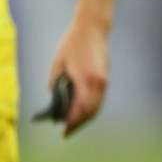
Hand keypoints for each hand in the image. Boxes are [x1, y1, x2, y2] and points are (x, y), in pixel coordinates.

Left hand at [46, 17, 109, 136]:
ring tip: (73, 126)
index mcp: (85, 80)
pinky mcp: (105, 79)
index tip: (64, 132)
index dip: (72, 122)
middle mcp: (98, 83)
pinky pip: (99, 100)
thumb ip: (56, 84)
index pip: (79, 108)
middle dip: (78, 124)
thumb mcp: (58, 65)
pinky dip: (91, 109)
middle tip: (67, 133)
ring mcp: (104, 81)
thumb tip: (56, 100)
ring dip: (85, 118)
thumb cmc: (72, 44)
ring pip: (96, 107)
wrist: (93, 28)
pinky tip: (81, 113)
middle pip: (90, 112)